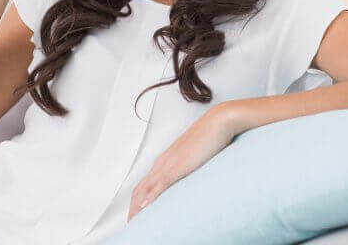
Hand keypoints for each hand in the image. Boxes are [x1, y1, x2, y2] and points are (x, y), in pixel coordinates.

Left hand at [127, 104, 235, 221]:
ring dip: (138, 206)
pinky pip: (161, 183)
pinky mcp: (179, 165)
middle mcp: (163, 161)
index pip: (145, 183)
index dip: (137, 199)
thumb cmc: (209, 137)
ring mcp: (169, 163)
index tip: (135, 213)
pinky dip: (152, 196)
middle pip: (140, 188)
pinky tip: (146, 207)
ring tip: (133, 221)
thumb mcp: (195, 156)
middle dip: (133, 207)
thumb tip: (189, 175)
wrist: (217, 123)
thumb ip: (188, 166)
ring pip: (146, 187)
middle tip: (130, 223)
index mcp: (166, 159)